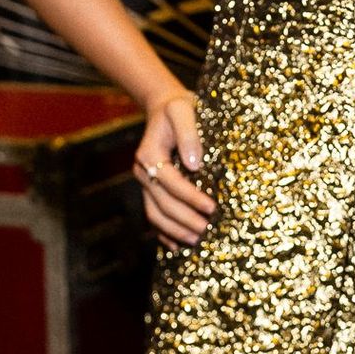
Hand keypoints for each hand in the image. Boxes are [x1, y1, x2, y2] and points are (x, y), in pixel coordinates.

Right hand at [132, 86, 215, 247]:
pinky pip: (154, 215)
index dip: (191, 197)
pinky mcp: (151, 189)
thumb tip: (194, 164)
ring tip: (196, 241)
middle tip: (207, 230)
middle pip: (162, 204)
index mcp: (149, 155)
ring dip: (174, 230)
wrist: (164, 107)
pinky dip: (164, 232)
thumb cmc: (177, 108)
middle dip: (185, 219)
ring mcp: (145, 183)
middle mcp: (143, 171)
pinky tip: (177, 246)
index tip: (212, 207)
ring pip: (155, 214)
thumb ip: (189, 134)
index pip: (170, 182)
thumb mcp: (183, 110)